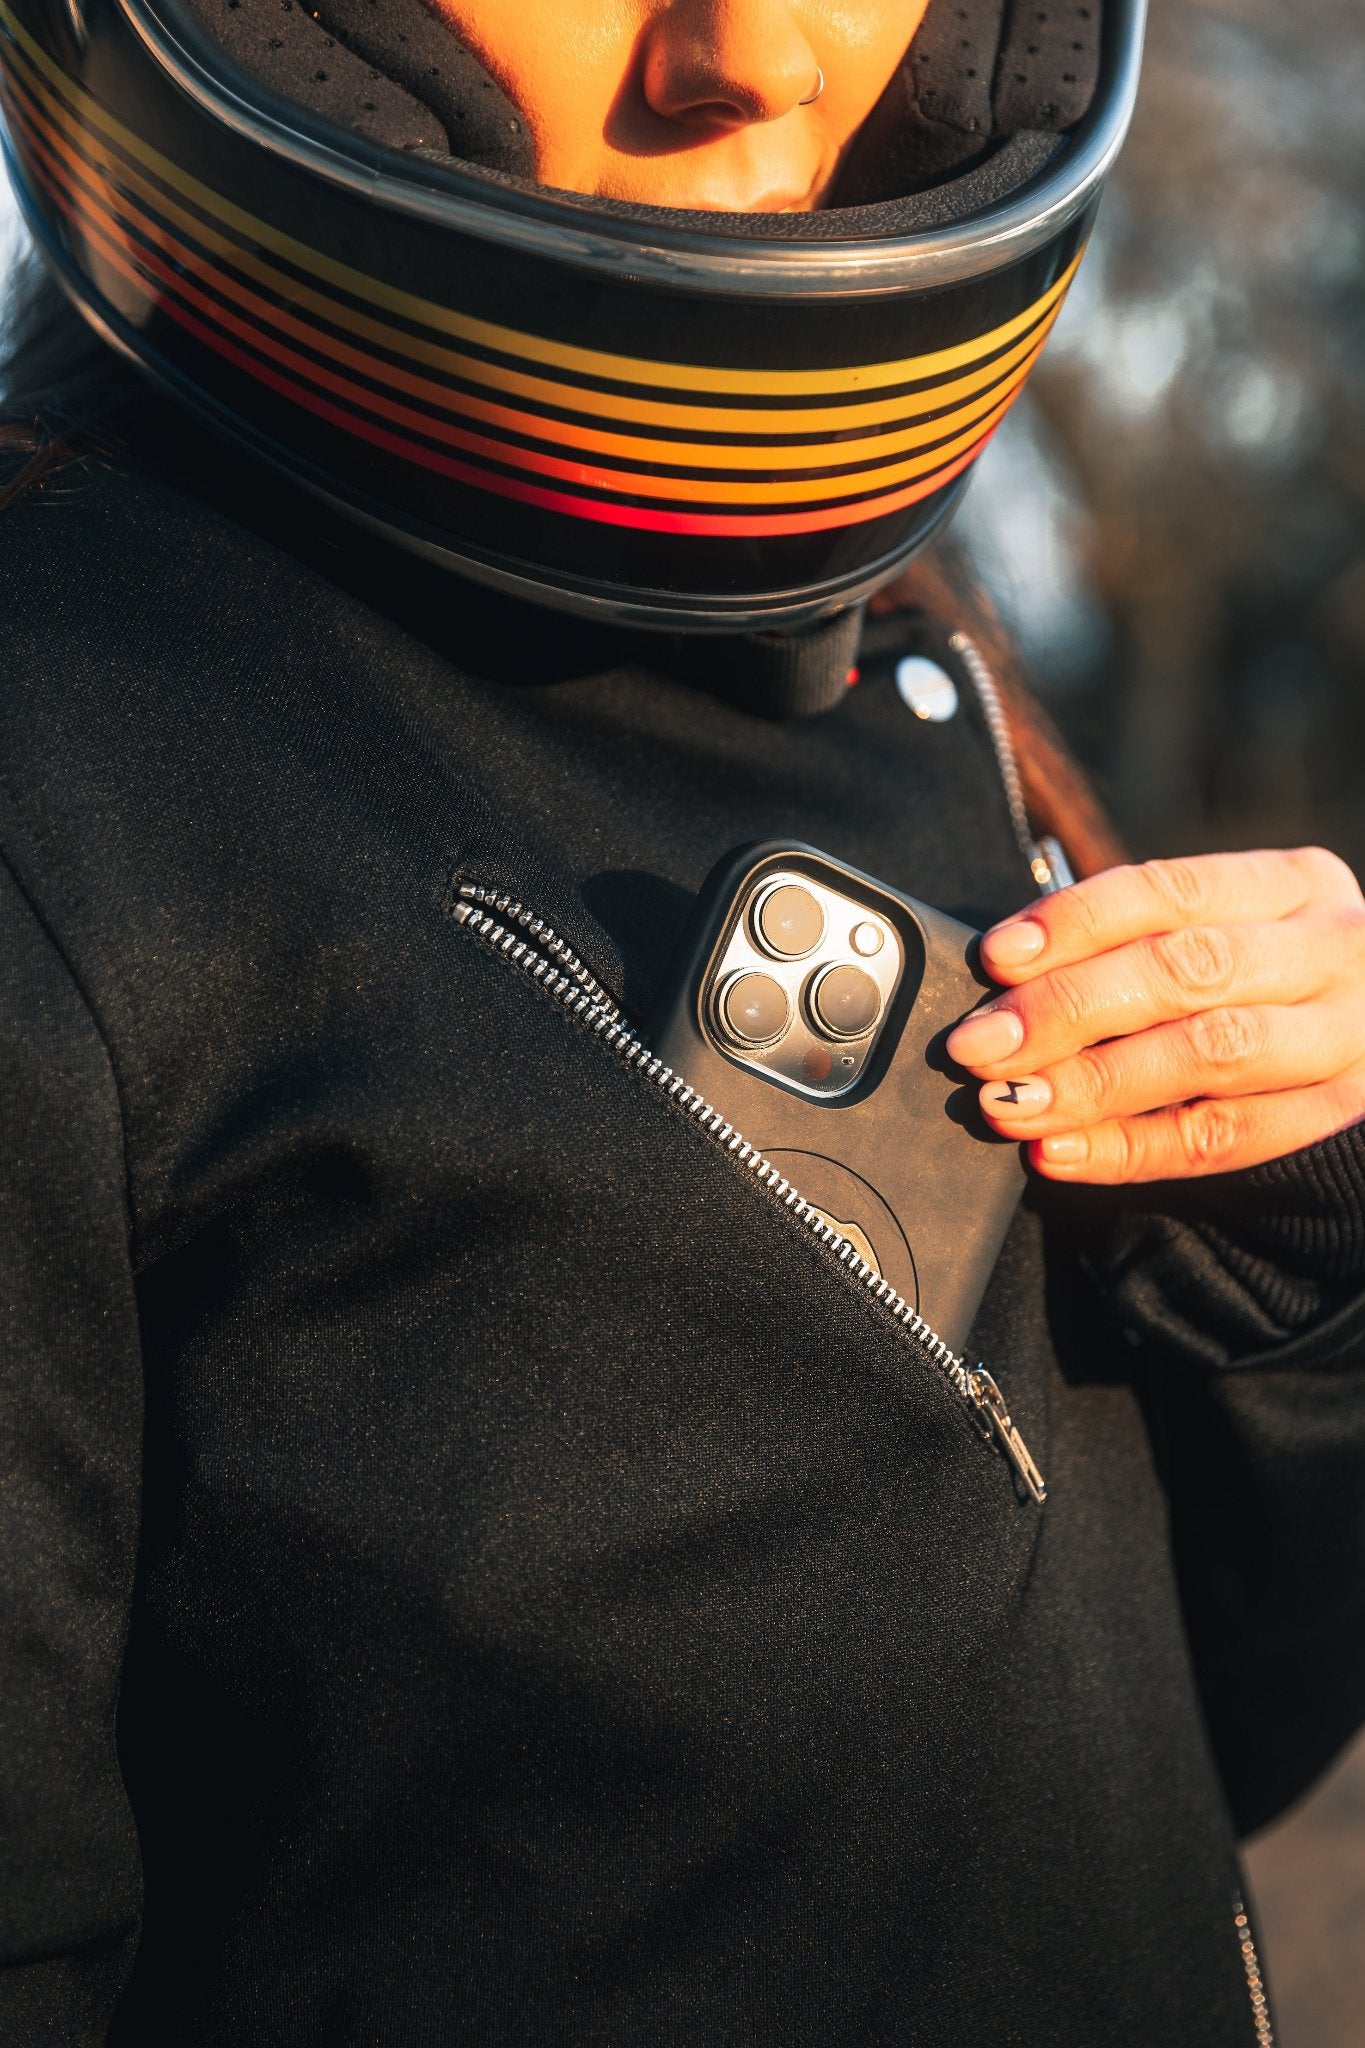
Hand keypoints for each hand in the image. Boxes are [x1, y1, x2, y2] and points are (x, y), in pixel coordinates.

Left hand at [943, 848, 1364, 1182]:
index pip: (1172, 888)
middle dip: (1068, 1008)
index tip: (997, 957)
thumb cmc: (1267, 988)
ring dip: (1092, 1082)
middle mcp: (1335, 950)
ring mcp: (1351, 1037)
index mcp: (1295, 883)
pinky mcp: (1345, 1119)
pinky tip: (1060, 1152)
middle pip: (1187, 970)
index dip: (1076, 921)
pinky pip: (1223, 1139)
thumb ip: (1137, 945)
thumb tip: (1005, 973)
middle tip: (980, 1045)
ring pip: (1209, 1053)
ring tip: (1007, 1103)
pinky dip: (1130, 1149)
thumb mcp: (1226, 936)